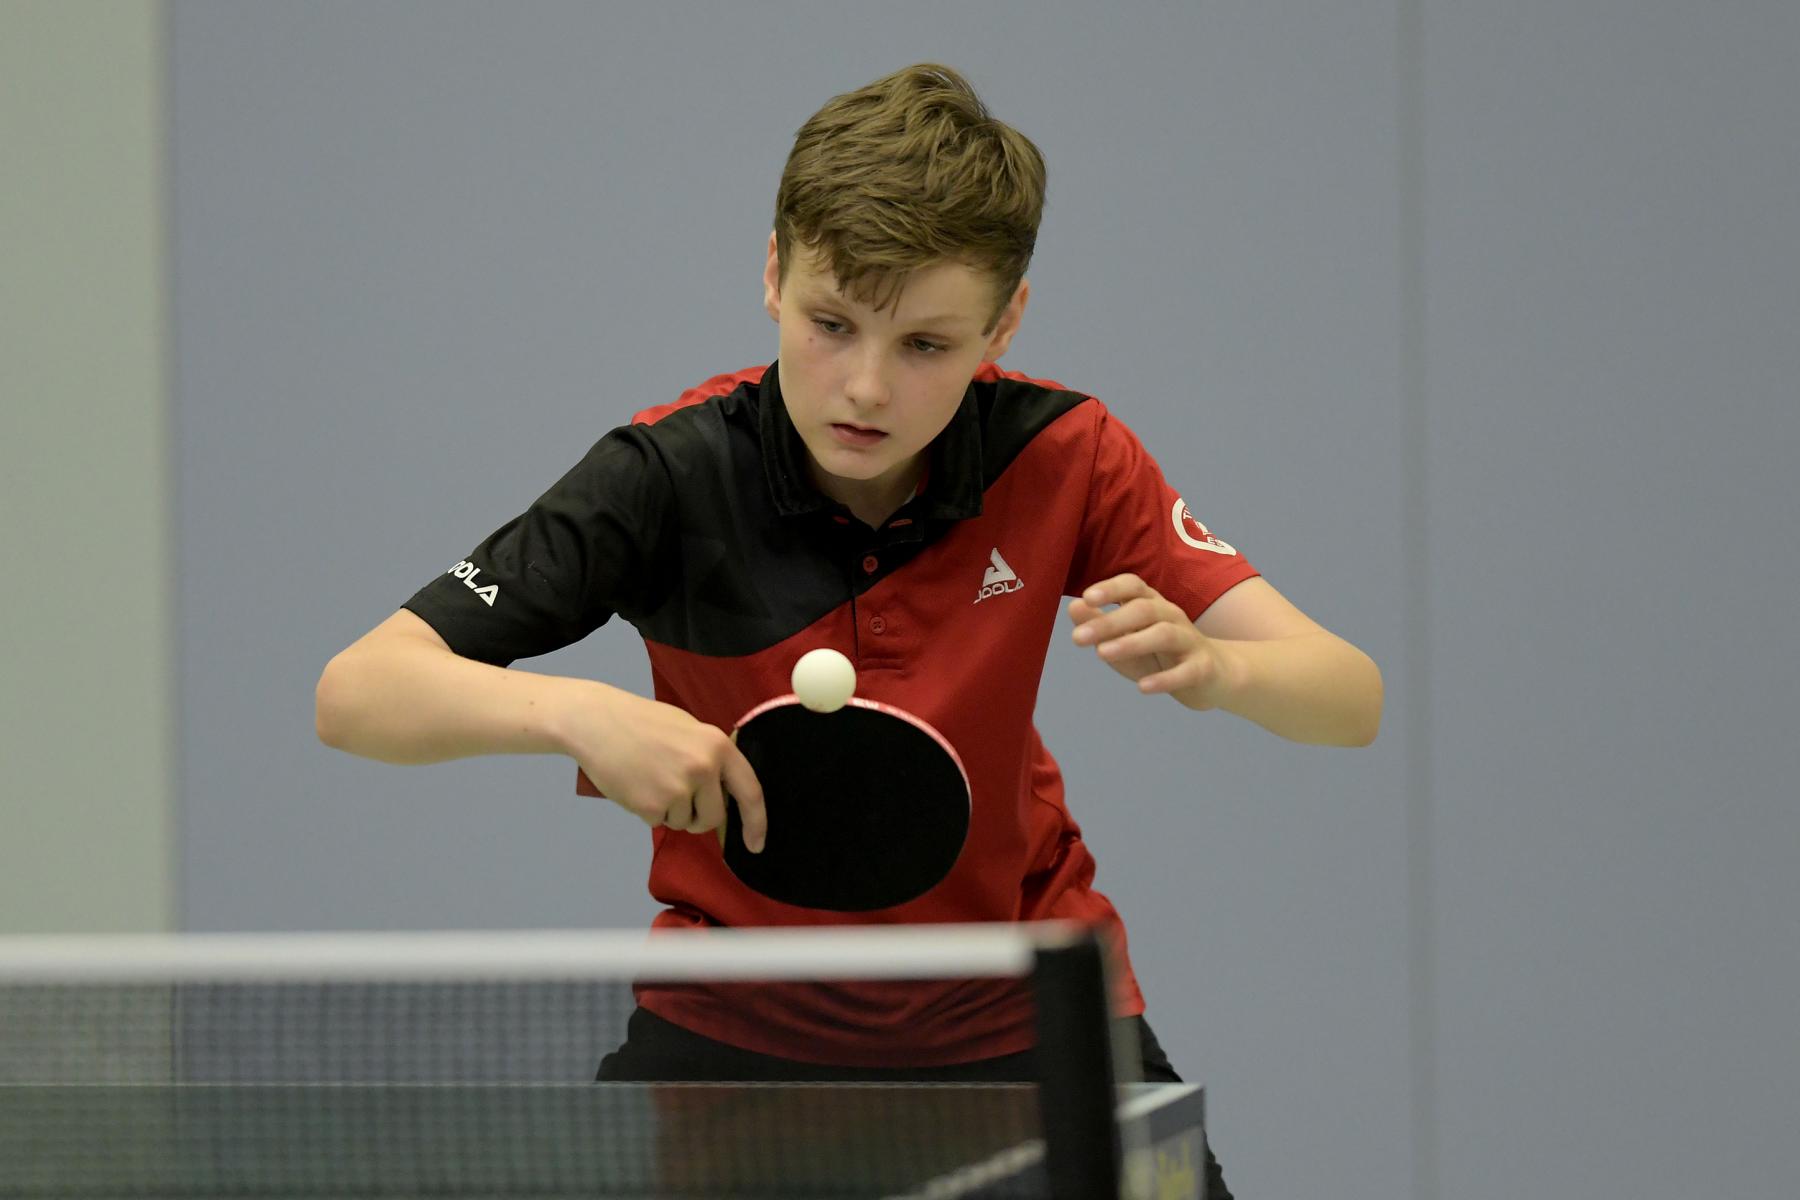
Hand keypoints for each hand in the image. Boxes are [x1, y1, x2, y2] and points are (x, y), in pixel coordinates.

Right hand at [559, 684, 765, 851]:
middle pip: (714, 817)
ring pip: (685, 822)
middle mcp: (703, 767)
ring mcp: (678, 788)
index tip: (756, 844)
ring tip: (650, 780)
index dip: (756, 823)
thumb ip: (711, 759)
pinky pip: (659, 822)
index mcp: (717, 746)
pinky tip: (636, 786)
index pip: (751, 791)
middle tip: (676, 795)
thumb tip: (722, 794)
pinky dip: (648, 811)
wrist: (597, 722)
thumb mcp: (690, 730)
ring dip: (670, 812)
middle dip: (698, 816)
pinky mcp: (652, 805)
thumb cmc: (642, 723)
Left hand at [1068, 574, 1237, 711]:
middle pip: (1143, 610)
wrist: (1215, 675)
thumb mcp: (1127, 639)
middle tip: (1077, 638)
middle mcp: (1172, 616)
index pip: (1133, 586)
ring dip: (1131, 643)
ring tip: (1102, 654)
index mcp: (1152, 605)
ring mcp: (1189, 641)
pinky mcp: (1202, 668)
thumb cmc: (1160, 654)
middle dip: (1109, 622)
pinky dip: (1164, 678)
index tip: (1087, 598)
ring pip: (1163, 634)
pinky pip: (1185, 671)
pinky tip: (1142, 687)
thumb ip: (1100, 624)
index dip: (1111, 589)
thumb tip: (1074, 607)